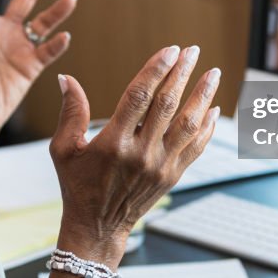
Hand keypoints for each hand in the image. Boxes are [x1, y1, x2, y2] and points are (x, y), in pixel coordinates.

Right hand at [49, 45, 220, 262]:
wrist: (98, 227)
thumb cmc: (77, 185)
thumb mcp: (64, 149)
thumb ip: (70, 112)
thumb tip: (66, 78)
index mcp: (113, 143)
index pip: (139, 97)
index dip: (156, 70)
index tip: (170, 50)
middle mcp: (140, 153)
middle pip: (167, 105)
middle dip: (182, 74)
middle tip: (192, 51)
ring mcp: (160, 166)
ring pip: (188, 124)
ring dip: (202, 96)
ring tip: (213, 74)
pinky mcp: (173, 176)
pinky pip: (195, 147)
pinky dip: (207, 127)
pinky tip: (213, 108)